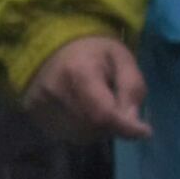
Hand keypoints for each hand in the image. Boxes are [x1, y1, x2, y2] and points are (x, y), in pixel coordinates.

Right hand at [25, 34, 151, 141]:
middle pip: (96, 127)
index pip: (103, 113)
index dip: (126, 127)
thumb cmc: (92, 50)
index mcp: (78, 71)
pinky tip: (82, 111)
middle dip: (114, 124)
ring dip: (99, 129)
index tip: (144, 131)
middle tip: (116, 106)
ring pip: (83, 135)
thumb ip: (132, 87)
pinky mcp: (35, 115)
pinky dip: (82, 130)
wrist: (49, 43)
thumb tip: (133, 121)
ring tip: (98, 106)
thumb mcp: (122, 58)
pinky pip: (68, 135)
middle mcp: (55, 92)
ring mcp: (41, 105)